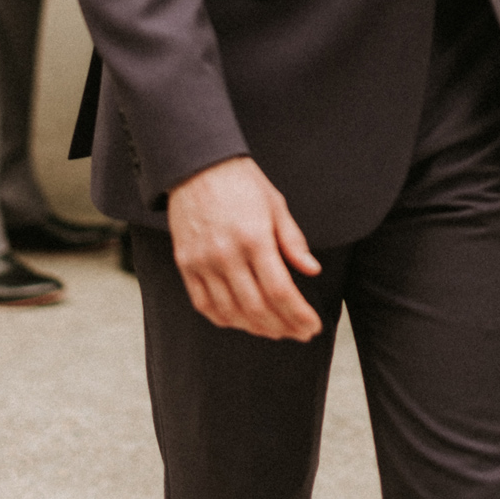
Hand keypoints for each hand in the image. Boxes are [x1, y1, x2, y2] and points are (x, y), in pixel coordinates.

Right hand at [164, 156, 323, 340]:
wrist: (197, 165)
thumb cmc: (242, 183)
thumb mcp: (276, 204)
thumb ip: (293, 241)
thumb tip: (312, 270)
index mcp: (254, 237)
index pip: (280, 291)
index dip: (299, 315)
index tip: (313, 326)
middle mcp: (226, 254)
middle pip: (257, 308)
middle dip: (283, 327)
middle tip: (300, 333)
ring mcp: (202, 262)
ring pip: (231, 312)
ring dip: (257, 328)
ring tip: (277, 331)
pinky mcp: (186, 264)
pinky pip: (205, 305)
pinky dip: (226, 319)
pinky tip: (243, 322)